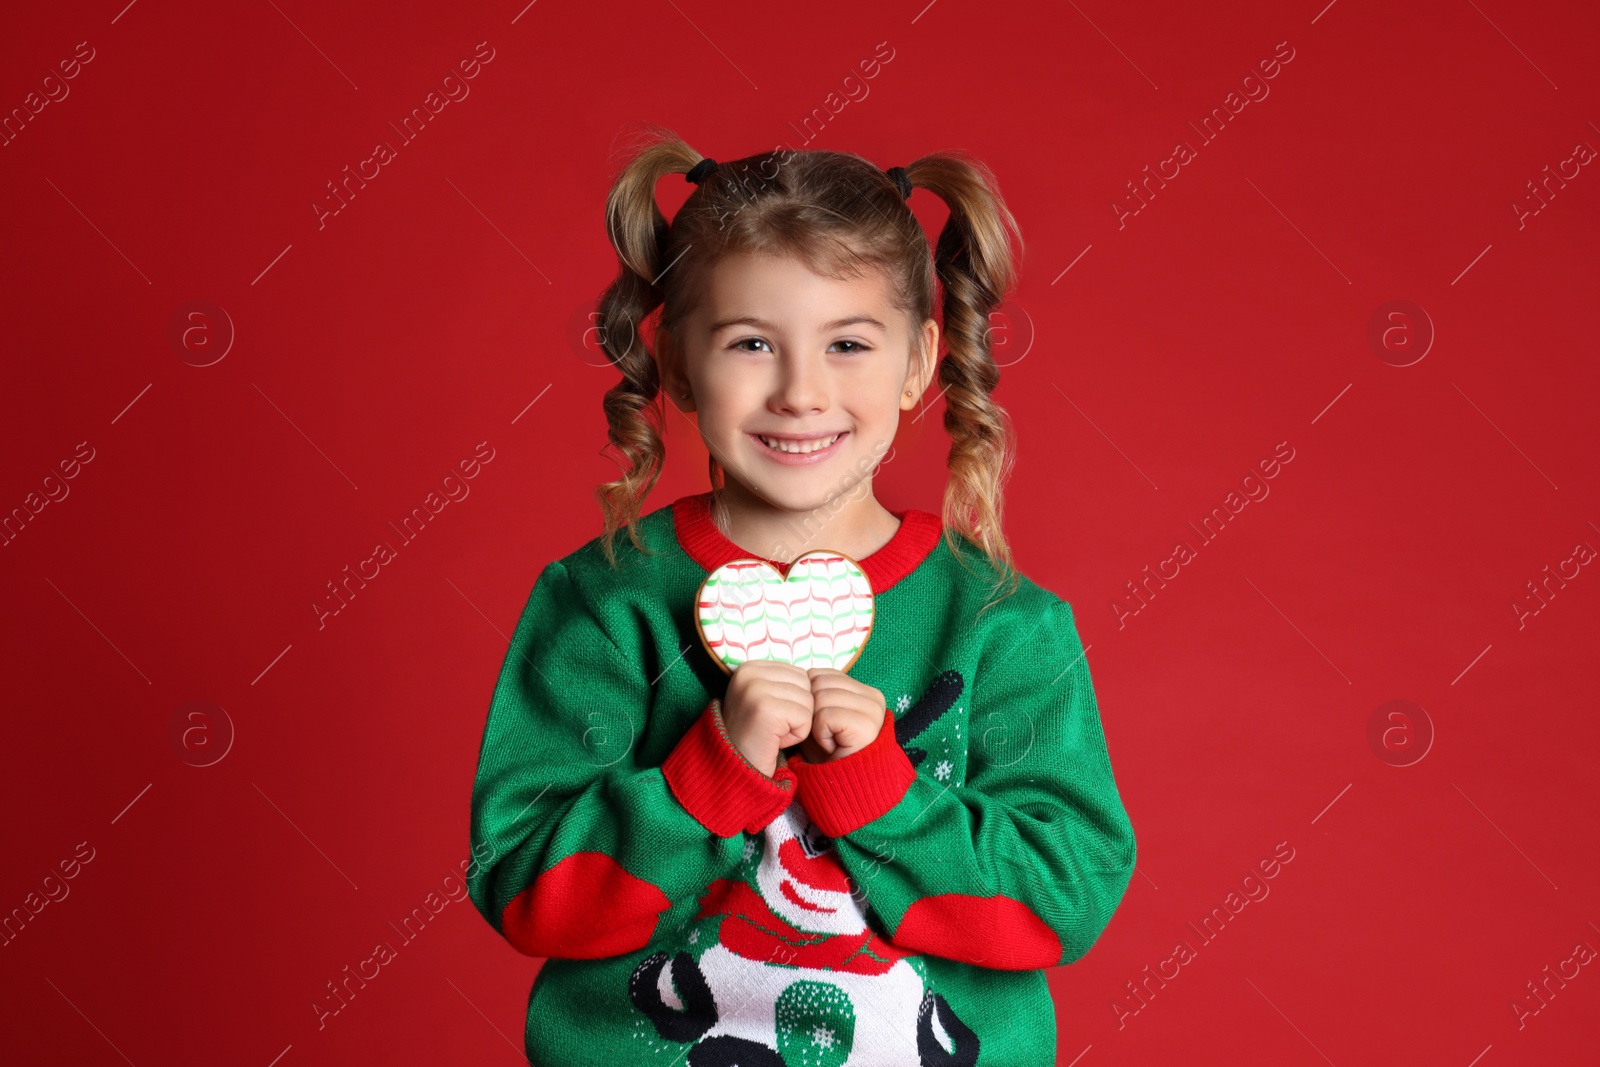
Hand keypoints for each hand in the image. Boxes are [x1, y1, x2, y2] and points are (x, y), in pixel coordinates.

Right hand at [719, 660, 813, 777]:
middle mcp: (749, 673)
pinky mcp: (766, 709)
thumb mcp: (765, 698)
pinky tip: (776, 740)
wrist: (736, 770)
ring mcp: (756, 689)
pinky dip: (797, 735)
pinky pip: (805, 718)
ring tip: (774, 733)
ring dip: (798, 724)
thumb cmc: (757, 737)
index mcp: (749, 667)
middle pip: (806, 685)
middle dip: (798, 710)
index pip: (799, 674)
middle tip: (773, 727)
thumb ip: (784, 683)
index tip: (771, 716)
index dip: (793, 700)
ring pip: (808, 701)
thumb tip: (815, 675)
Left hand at [797, 668, 887, 763]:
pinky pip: (825, 716)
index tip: (823, 725)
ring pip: (820, 698)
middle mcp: (874, 698)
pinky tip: (831, 747)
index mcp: (865, 691)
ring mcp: (874, 711)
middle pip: (819, 683)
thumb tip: (800, 676)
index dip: (810, 700)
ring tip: (829, 741)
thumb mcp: (820, 715)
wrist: (843, 790)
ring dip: (815, 724)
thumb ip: (816, 692)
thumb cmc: (827, 754)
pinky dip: (820, 734)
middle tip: (825, 735)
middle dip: (811, 710)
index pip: (821, 674)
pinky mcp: (867, 726)